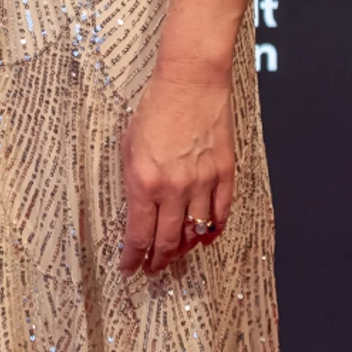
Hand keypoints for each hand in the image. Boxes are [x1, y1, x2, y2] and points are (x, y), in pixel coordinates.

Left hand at [119, 65, 236, 274]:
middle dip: (157, 261)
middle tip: (152, 269)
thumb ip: (132, 180)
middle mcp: (173, 189)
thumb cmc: (155, 106)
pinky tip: (205, 236)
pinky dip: (213, 229)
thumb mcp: (128, 144)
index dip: (133, 258)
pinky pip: (221, 213)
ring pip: (194, 232)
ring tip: (175, 254)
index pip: (138, 235)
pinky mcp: (224, 174)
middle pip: (167, 242)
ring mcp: (202, 183)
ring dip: (183, 248)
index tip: (129, 268)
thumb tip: (137, 208)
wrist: (190, 82)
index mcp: (143, 182)